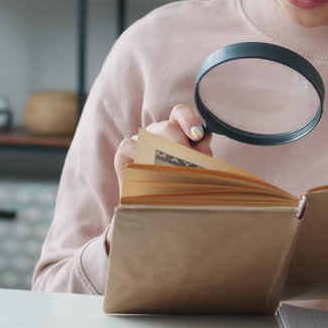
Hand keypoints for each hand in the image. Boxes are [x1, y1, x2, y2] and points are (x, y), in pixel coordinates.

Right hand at [110, 105, 213, 244]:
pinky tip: (151, 169)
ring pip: (150, 135)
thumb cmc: (177, 189)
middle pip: (168, 126)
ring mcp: (139, 141)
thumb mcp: (194, 171)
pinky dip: (141, 155)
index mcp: (176, 131)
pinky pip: (131, 145)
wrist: (155, 212)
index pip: (180, 114)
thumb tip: (204, 145)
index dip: (189, 119)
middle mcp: (157, 133)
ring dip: (164, 152)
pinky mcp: (124, 153)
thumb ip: (200, 155)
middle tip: (189, 160)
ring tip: (174, 170)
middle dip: (181, 142)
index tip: (197, 135)